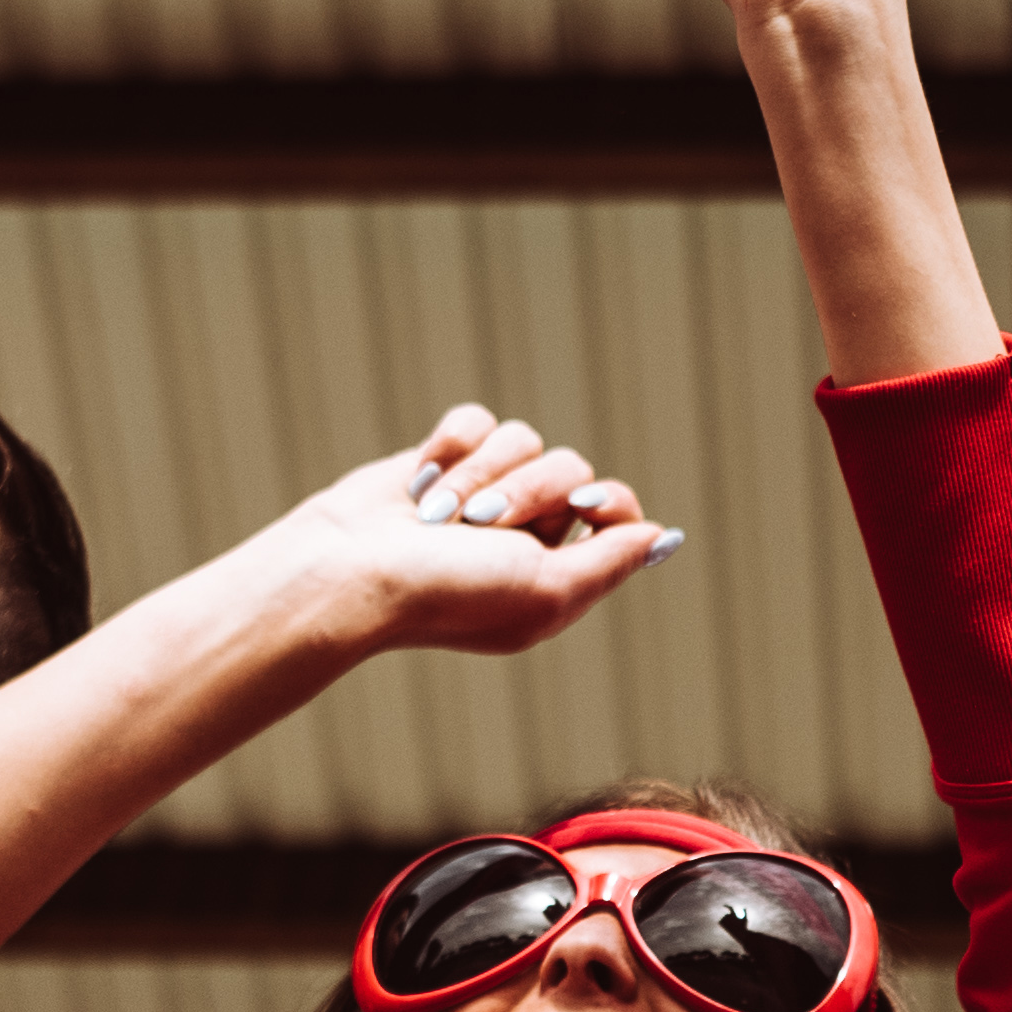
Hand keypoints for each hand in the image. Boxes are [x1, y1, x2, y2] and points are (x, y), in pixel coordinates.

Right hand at [259, 406, 673, 666]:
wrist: (349, 569)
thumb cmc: (444, 592)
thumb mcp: (545, 590)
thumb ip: (610, 561)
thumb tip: (663, 536)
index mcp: (555, 576)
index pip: (618, 514)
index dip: (609, 501)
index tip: (583, 506)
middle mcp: (524, 534)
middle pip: (571, 468)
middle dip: (526, 490)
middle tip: (479, 525)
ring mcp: (482, 492)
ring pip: (523, 439)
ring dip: (481, 472)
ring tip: (438, 513)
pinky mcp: (444, 459)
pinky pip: (477, 420)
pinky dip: (451, 444)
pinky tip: (421, 482)